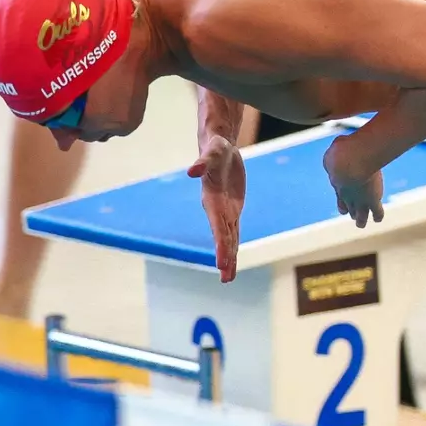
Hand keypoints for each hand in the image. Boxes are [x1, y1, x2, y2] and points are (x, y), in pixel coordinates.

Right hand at [188, 136, 244, 281]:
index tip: (223, 262)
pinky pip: (234, 230)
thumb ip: (203, 162)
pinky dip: (233, 245)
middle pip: (223, 237)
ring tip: (228, 278)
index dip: (221, 245)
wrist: (219, 147)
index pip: (218, 227)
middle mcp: (217, 209)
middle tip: (226, 278)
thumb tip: (191, 171)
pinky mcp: (232, 209)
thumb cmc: (216, 149)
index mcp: (212, 200)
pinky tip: (233, 259)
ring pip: (228, 238)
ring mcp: (225, 210)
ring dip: (228, 257)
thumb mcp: (213, 152)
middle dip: (225, 257)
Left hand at [323, 135, 384, 226]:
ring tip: (360, 224)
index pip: (340, 196)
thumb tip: (339, 145)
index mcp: (337, 182)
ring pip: (360, 215)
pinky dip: (377, 216)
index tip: (343, 208)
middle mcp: (346, 194)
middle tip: (353, 216)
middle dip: (351, 211)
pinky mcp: (372, 200)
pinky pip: (377, 212)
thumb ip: (337, 150)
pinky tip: (377, 219)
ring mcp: (359, 199)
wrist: (350, 161)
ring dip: (360, 220)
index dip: (342, 202)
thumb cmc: (341, 152)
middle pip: (349, 207)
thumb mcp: (334, 149)